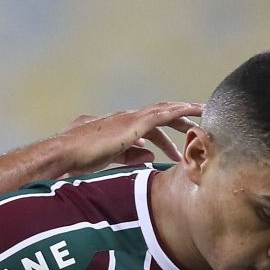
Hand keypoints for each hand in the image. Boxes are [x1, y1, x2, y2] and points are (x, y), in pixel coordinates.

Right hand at [55, 102, 198, 174]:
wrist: (65, 152)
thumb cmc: (79, 158)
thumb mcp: (111, 159)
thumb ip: (131, 156)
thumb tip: (151, 155)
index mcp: (120, 127)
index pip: (148, 128)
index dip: (164, 135)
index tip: (177, 142)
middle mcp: (127, 118)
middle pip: (160, 116)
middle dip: (180, 122)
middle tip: (198, 128)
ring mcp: (130, 118)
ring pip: (165, 111)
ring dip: (185, 113)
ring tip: (204, 115)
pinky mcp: (134, 123)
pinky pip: (162, 114)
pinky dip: (179, 111)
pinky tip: (192, 111)